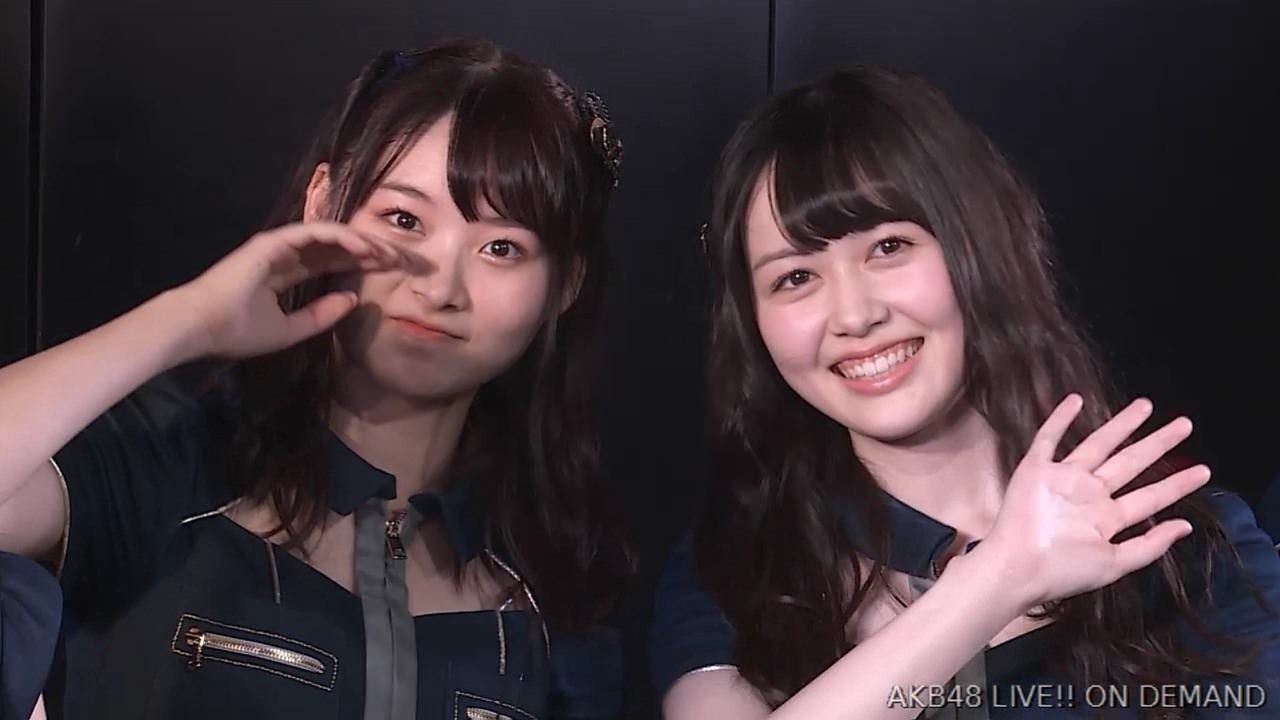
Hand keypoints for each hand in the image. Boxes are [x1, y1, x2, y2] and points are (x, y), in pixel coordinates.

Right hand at [174, 222, 409, 358]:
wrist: (202, 328)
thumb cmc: (237, 332)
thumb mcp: (290, 330)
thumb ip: (321, 315)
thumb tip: (353, 298)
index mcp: (288, 273)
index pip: (335, 263)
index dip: (365, 265)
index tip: (396, 273)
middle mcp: (287, 255)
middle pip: (339, 247)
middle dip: (373, 251)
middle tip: (406, 260)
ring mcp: (280, 245)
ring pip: (332, 236)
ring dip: (363, 242)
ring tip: (392, 253)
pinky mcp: (274, 241)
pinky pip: (315, 232)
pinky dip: (342, 236)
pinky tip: (365, 246)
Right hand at [979, 394, 1209, 609]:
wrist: (1017, 567)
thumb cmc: (1062, 572)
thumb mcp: (1115, 564)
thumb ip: (1150, 546)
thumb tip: (1185, 526)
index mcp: (1106, 519)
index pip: (1150, 496)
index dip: (1178, 484)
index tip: (1205, 471)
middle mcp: (1088, 495)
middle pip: (1131, 463)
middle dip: (1158, 444)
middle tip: (1185, 425)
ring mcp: (1062, 480)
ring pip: (1097, 444)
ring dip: (1121, 425)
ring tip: (1145, 405)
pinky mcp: (1035, 470)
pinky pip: (1049, 438)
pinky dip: (1059, 419)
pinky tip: (1075, 400)